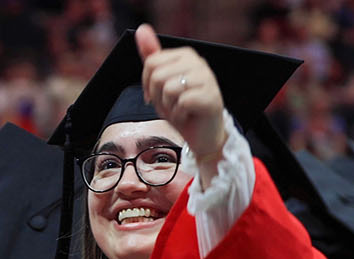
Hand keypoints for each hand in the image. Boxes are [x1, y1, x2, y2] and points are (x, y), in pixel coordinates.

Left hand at [135, 24, 226, 161]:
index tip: (158, 95)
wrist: (201, 134)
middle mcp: (199, 62)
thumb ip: (151, 56)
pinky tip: (188, 116)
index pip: (151, 63)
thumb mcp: (160, 82)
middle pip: (157, 76)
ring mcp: (207, 79)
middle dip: (158, 98)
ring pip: (168, 89)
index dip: (147, 84)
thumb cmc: (181, 108)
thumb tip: (141, 29)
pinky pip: (181, 103)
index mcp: (186, 55)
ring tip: (180, 110)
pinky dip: (179, 116)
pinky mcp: (212, 97)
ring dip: (168, 108)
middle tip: (171, 105)